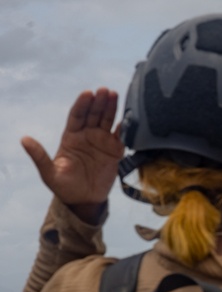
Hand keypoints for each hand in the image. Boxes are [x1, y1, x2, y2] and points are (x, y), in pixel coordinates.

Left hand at [21, 88, 120, 221]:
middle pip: (93, 115)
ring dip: (111, 108)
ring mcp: (102, 142)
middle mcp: (87, 136)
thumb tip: (23, 140)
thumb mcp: (49, 173)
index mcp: (71, 138)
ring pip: (107, 121)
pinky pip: (121, 136)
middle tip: (105, 90)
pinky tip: (128, 117)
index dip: (82, 105)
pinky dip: (125, 127)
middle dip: (99, 102)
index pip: (77, 116)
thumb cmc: (64, 187)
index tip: (88, 93)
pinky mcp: (115, 151)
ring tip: (115, 94)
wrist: (84, 200)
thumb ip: (39, 156)